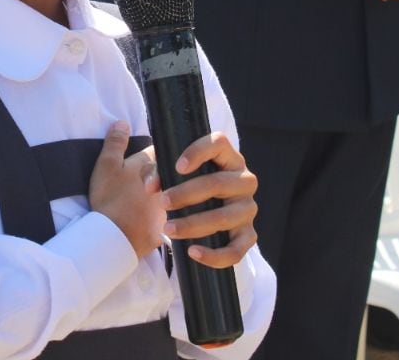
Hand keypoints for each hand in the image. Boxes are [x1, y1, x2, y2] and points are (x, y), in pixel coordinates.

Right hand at [89, 121, 165, 257]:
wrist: (115, 236)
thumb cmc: (110, 198)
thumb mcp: (106, 165)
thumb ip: (115, 143)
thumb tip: (123, 122)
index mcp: (152, 165)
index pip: (163, 150)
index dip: (160, 151)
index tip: (154, 157)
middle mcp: (167, 182)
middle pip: (174, 171)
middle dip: (169, 172)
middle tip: (155, 180)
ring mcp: (169, 204)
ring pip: (178, 193)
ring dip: (174, 194)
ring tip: (163, 200)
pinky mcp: (169, 225)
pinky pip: (177, 218)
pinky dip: (174, 217)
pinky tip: (170, 222)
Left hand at [162, 132, 258, 268]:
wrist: (201, 211)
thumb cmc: (184, 184)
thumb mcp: (168, 172)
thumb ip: (154, 172)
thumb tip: (151, 186)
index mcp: (228, 158)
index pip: (218, 143)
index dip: (198, 152)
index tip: (177, 167)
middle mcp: (244, 180)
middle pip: (218, 183)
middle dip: (187, 194)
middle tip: (162, 202)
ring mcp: (248, 208)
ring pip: (223, 217)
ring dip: (193, 225)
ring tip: (168, 228)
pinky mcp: (248, 235)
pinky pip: (236, 250)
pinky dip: (215, 255)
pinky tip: (192, 252)